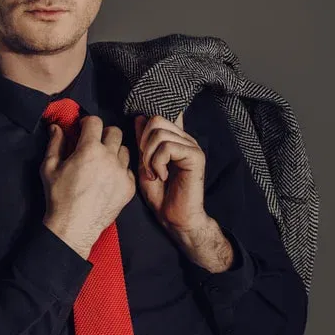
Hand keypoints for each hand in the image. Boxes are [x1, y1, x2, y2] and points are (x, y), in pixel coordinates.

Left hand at [134, 111, 207, 232]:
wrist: (174, 218)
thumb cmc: (160, 195)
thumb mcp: (145, 164)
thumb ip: (143, 142)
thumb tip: (139, 118)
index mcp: (174, 139)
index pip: (158, 116)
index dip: (144, 127)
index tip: (141, 151)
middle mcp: (185, 139)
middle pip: (156, 120)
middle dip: (143, 144)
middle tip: (147, 166)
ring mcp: (192, 146)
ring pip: (160, 134)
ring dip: (149, 156)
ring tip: (154, 174)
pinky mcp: (195, 156)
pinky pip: (168, 147)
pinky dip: (158, 163)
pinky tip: (162, 177)